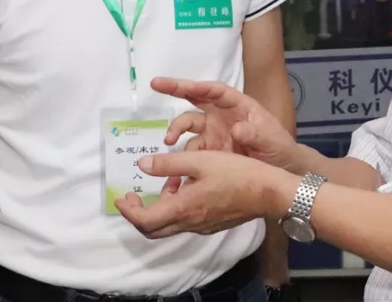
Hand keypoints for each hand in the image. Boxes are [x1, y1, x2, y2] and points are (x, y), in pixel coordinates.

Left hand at [116, 150, 296, 238]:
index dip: (128, 211)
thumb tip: (142, 165)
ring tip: (165, 184)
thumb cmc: (236, 173)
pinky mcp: (213, 223)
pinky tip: (186, 188)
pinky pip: (186, 222)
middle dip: (138, 215)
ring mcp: (202, 226)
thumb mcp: (200, 160)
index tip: (122, 196)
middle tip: (134, 196)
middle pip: (153, 230)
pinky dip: (176, 208)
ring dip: (159, 209)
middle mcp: (190, 222)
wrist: (269, 191)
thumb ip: (168, 163)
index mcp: (183, 208)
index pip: (144, 221)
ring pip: (170, 226)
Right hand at [154, 78, 298, 170]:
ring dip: (175, 130)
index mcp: (237, 105)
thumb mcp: (271, 139)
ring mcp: (213, 134)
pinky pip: (190, 152)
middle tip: (156, 84)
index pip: (214, 91)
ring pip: (188, 127)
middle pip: (194, 99)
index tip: (180, 83)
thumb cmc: (279, 147)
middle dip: (175, 89)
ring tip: (168, 141)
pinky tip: (175, 165)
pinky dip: (181, 157)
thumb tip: (236, 128)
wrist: (282, 170)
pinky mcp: (209, 153)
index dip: (197, 85)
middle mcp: (220, 116)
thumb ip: (256, 133)